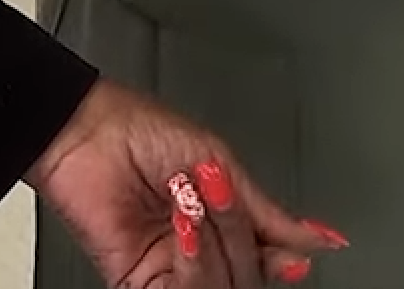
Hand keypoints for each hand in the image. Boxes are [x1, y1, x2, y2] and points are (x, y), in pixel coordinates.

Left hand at [30, 80, 340, 287]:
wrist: (84, 130)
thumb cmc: (137, 131)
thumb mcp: (221, 164)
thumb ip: (269, 213)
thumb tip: (319, 239)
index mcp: (219, 223)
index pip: (263, 258)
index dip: (280, 259)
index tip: (296, 253)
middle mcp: (197, 249)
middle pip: (246, 276)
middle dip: (239, 237)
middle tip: (220, 195)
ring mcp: (169, 268)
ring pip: (220, 287)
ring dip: (213, 248)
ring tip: (191, 206)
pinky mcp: (137, 281)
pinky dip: (192, 265)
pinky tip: (182, 232)